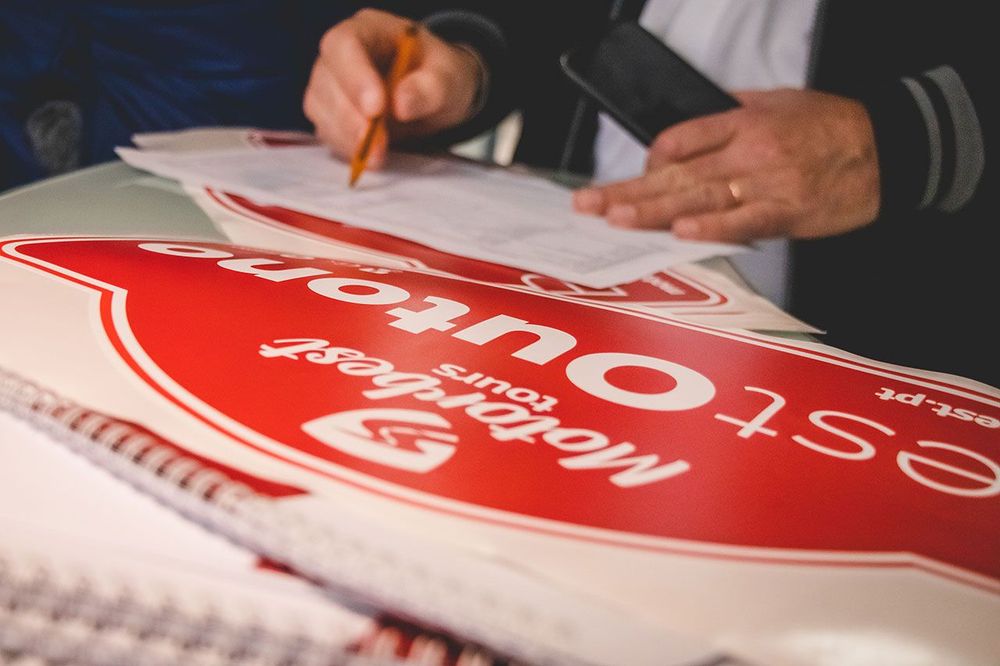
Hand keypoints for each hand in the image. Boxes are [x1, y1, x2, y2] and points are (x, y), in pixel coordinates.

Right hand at [303, 9, 482, 168]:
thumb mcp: (449, 77)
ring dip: (346, 137)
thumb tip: (402, 105)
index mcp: (368, 30)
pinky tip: (368, 157)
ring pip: (321, 109)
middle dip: (350, 118)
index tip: (376, 110)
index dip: (355, 77)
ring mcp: (331, 84)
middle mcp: (341, 54)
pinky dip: (345, 148)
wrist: (436, 96)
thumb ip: (431, 88)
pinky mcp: (331, 113)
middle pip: (326, 80)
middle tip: (378, 146)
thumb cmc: (439, 77)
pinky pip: (327, 131)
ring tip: (378, 157)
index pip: (344, 44)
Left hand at [572, 89, 880, 242]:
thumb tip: (690, 129)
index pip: (678, 139)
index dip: (649, 162)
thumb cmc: (832, 126)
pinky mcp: (789, 210)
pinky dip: (714, 227)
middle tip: (589, 204)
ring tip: (616, 218)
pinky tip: (682, 232)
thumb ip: (731, 114)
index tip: (634, 180)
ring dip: (654, 210)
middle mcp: (748, 150)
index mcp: (741, 122)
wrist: (888, 147)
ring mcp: (767, 181)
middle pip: (675, 172)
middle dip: (627, 190)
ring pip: (699, 197)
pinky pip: (745, 221)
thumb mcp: (778, 103)